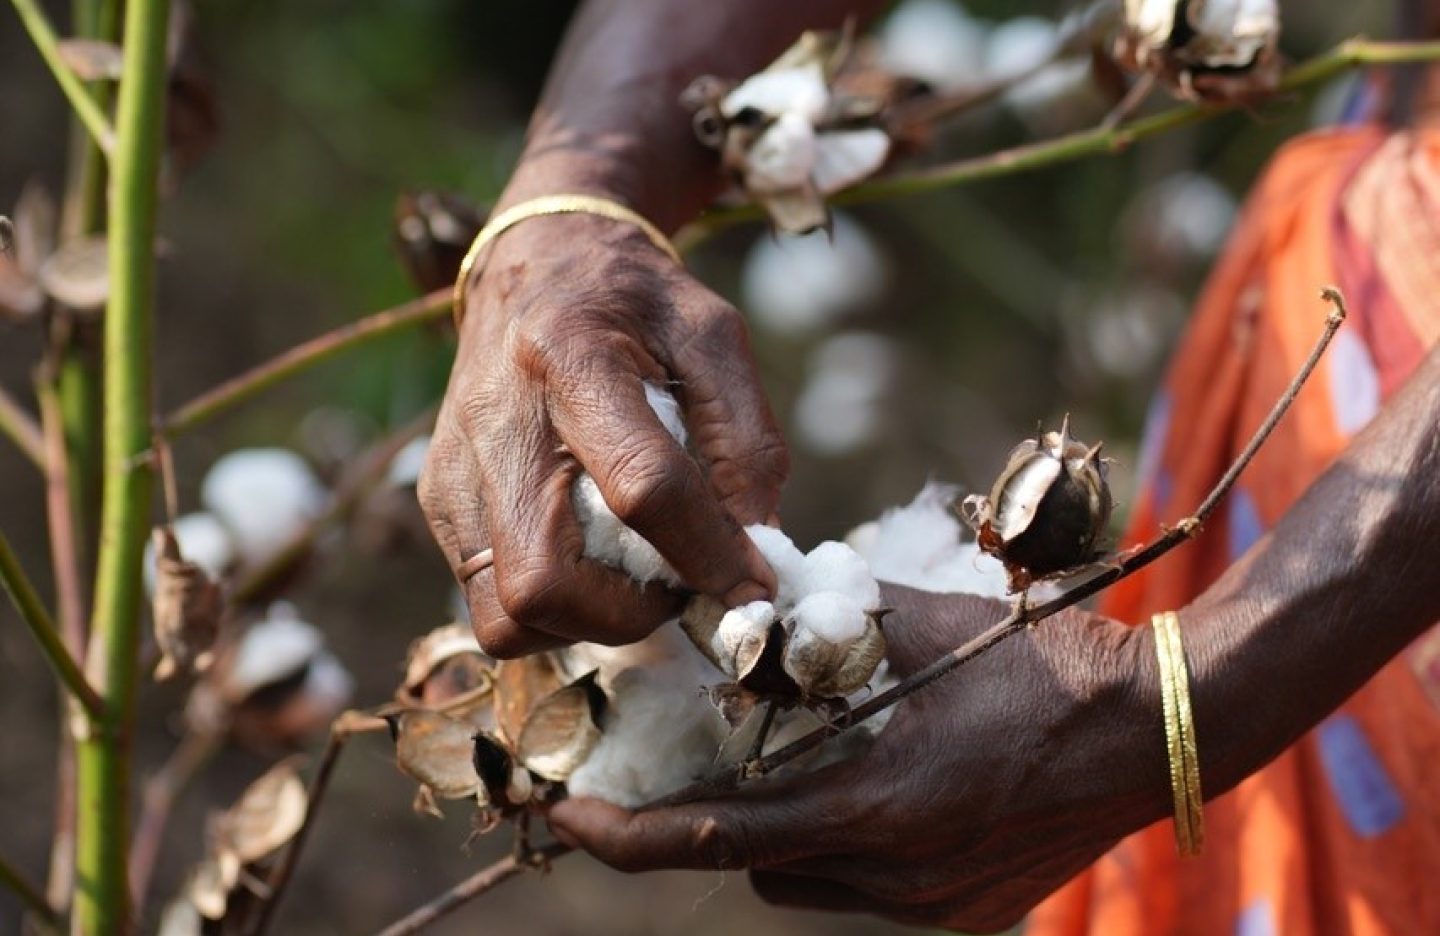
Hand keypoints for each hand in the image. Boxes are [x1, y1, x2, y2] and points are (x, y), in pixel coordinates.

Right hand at [419, 210, 787, 656]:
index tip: (754, 590)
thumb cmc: (637, 302)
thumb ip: (747, 443)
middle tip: (677, 582)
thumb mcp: (715, 338)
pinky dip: (555, 608)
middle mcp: (497, 420)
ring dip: (587, 622)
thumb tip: (756, 554)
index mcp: (571, 357)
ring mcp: (456, 469)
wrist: (535, 262)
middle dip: (629, 613)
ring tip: (633, 574)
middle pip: (546, 583)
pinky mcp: (440, 499)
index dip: (708, 555)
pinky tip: (591, 559)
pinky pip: (492, 604)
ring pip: (508, 616)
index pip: (641, 488)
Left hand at [547, 586, 1169, 932]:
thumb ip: (829, 624)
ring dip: (783, 827)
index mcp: (876, 810)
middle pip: (755, 861)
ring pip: (808, 878)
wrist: (1158, 730)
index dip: (626, 834)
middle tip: (697, 760)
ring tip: (797, 757)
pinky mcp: (964, 909)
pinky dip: (842, 838)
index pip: (714, 836)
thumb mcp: (924, 624)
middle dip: (715, 816)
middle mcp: (895, 878)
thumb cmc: (1042, 665)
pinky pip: (866, 885)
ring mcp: (932, 905)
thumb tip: (755, 605)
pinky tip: (872, 779)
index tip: (566, 813)